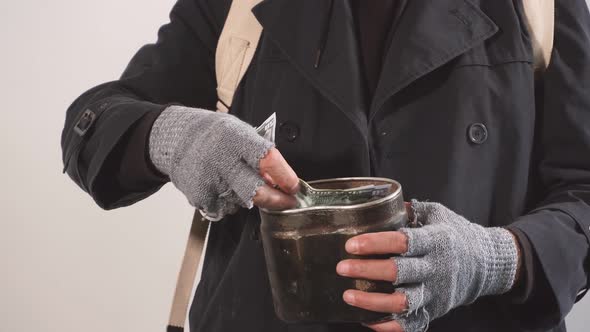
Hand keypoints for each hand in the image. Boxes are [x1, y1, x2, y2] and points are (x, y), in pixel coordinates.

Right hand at [149, 106, 298, 218]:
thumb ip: (259, 154)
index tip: (294, 186)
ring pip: (243, 202)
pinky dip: (229, 201)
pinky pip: (226, 208)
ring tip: (236, 179)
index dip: (285, 176)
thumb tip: (279, 179)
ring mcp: (209, 181)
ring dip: (249, 197)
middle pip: (256, 192)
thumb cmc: (213, 134)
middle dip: (277, 200)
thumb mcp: (239, 132)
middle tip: (287, 201)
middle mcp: (221, 160)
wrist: (175, 138)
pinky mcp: (200, 196)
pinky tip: (221, 185)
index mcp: (235, 138)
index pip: (267, 159)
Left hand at [336, 201, 518, 331]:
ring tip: (348, 295)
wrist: (487, 264)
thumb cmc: (456, 234)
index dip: (375, 243)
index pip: (403, 242)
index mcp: (436, 241)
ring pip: (402, 302)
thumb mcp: (437, 214)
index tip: (351, 244)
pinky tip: (366, 320)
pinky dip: (388, 326)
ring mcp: (436, 293)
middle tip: (342, 267)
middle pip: (398, 272)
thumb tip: (378, 201)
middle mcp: (436, 268)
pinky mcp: (435, 311)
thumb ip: (410, 209)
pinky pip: (410, 324)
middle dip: (367, 270)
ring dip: (372, 301)